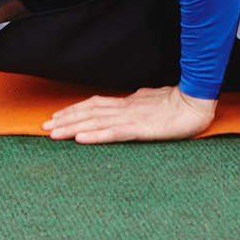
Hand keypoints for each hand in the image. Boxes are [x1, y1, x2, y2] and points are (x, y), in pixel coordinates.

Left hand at [45, 85, 216, 144]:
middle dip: (65, 120)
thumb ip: (138, 104)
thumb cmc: (179, 103)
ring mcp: (130, 119)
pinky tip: (80, 139)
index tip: (56, 116)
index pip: (94, 105)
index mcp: (128, 103)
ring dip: (72, 128)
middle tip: (43, 127)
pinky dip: (94, 136)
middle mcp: (124, 109)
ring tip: (52, 133)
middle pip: (88, 113)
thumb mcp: (153, 101)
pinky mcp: (139, 129)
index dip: (74, 110)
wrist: (196, 102)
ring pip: (94, 122)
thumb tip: (130, 101)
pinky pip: (112, 133)